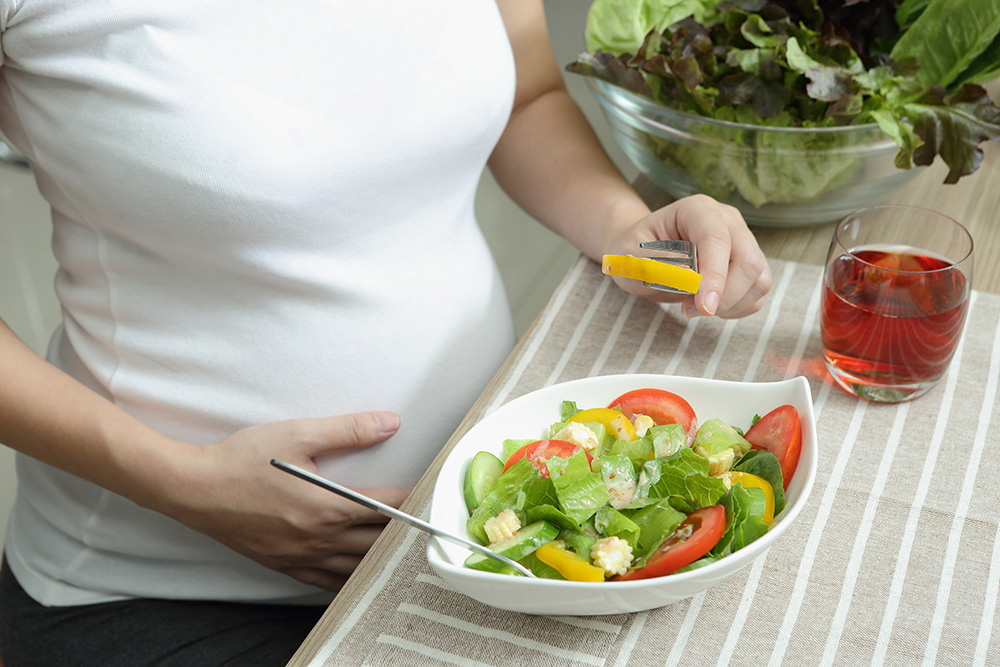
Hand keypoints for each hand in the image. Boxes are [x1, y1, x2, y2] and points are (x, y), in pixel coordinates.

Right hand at [165, 411, 408, 591]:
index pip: (389, 507)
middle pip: (380, 542)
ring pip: (359, 567)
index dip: (415, 498)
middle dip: (405, 531)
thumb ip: (349, 430)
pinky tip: (361, 567)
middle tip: (424, 519)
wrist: (194, 489)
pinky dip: (352, 575)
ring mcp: (303, 558)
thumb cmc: (242, 461)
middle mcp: (320, 539)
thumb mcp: (298, 435)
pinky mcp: (287, 567)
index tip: (432, 492)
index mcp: (329, 508)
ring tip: (401, 544)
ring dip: (382, 556)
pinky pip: (331, 583)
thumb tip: (390, 422)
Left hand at [606, 195, 771, 318]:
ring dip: (730, 304)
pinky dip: (736, 309)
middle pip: (748, 259)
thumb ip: (656, 263)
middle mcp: (727, 221)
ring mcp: (742, 241)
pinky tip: (709, 306)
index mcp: (697, 210)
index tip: (704, 306)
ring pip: (758, 279)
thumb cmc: (636, 251)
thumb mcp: (632, 256)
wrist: (643, 254)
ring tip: (694, 307)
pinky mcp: (748, 266)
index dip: (715, 275)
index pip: (716, 239)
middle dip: (725, 295)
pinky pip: (757, 294)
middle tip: (691, 310)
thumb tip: (688, 275)